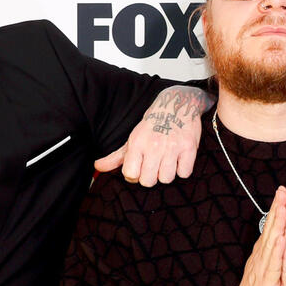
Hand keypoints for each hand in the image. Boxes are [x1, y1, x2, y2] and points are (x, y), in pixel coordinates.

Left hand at [94, 85, 210, 185]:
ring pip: (166, 179)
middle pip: (148, 181)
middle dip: (151, 176)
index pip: (130, 174)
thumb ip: (116, 157)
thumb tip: (97, 166)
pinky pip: (184, 173)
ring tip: (168, 160)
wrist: (176, 104)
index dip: (135, 175)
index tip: (140, 168)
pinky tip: (179, 158)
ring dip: (167, 172)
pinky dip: (183, 169)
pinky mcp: (189, 148)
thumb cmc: (152, 125)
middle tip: (154, 164)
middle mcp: (153, 145)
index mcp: (137, 143)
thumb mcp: (133, 139)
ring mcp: (172, 147)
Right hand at [225, 186, 285, 285]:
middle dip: (278, 209)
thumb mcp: (265, 269)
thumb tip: (272, 235)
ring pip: (272, 242)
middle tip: (284, 190)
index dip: (278, 209)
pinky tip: (282, 239)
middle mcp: (262, 258)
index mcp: (264, 254)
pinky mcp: (268, 283)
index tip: (285, 192)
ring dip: (278, 224)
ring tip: (284, 207)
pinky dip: (278, 252)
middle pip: (271, 229)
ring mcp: (264, 269)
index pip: (272, 227)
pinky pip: (274, 265)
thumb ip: (268, 252)